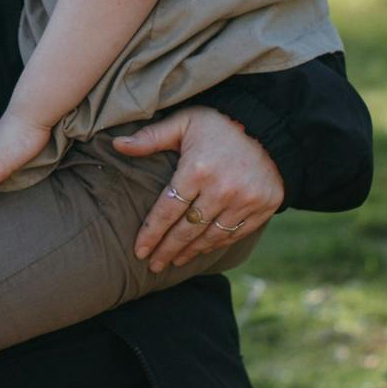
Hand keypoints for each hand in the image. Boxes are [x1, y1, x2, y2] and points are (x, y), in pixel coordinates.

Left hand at [113, 105, 282, 272]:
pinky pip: (234, 234)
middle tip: (152, 265)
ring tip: (173, 261)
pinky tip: (201, 250)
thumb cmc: (218, 122)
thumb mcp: (183, 122)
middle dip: (167, 250)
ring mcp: (245, 201)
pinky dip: (215, 244)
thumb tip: (117, 145)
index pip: (168, 210)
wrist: (270, 125)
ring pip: (211, 236)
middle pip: (187, 229)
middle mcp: (222, 189)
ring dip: (190, 252)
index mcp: (197, 169)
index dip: (152, 233)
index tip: (139, 250)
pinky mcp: (263, 208)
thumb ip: (150, 137)